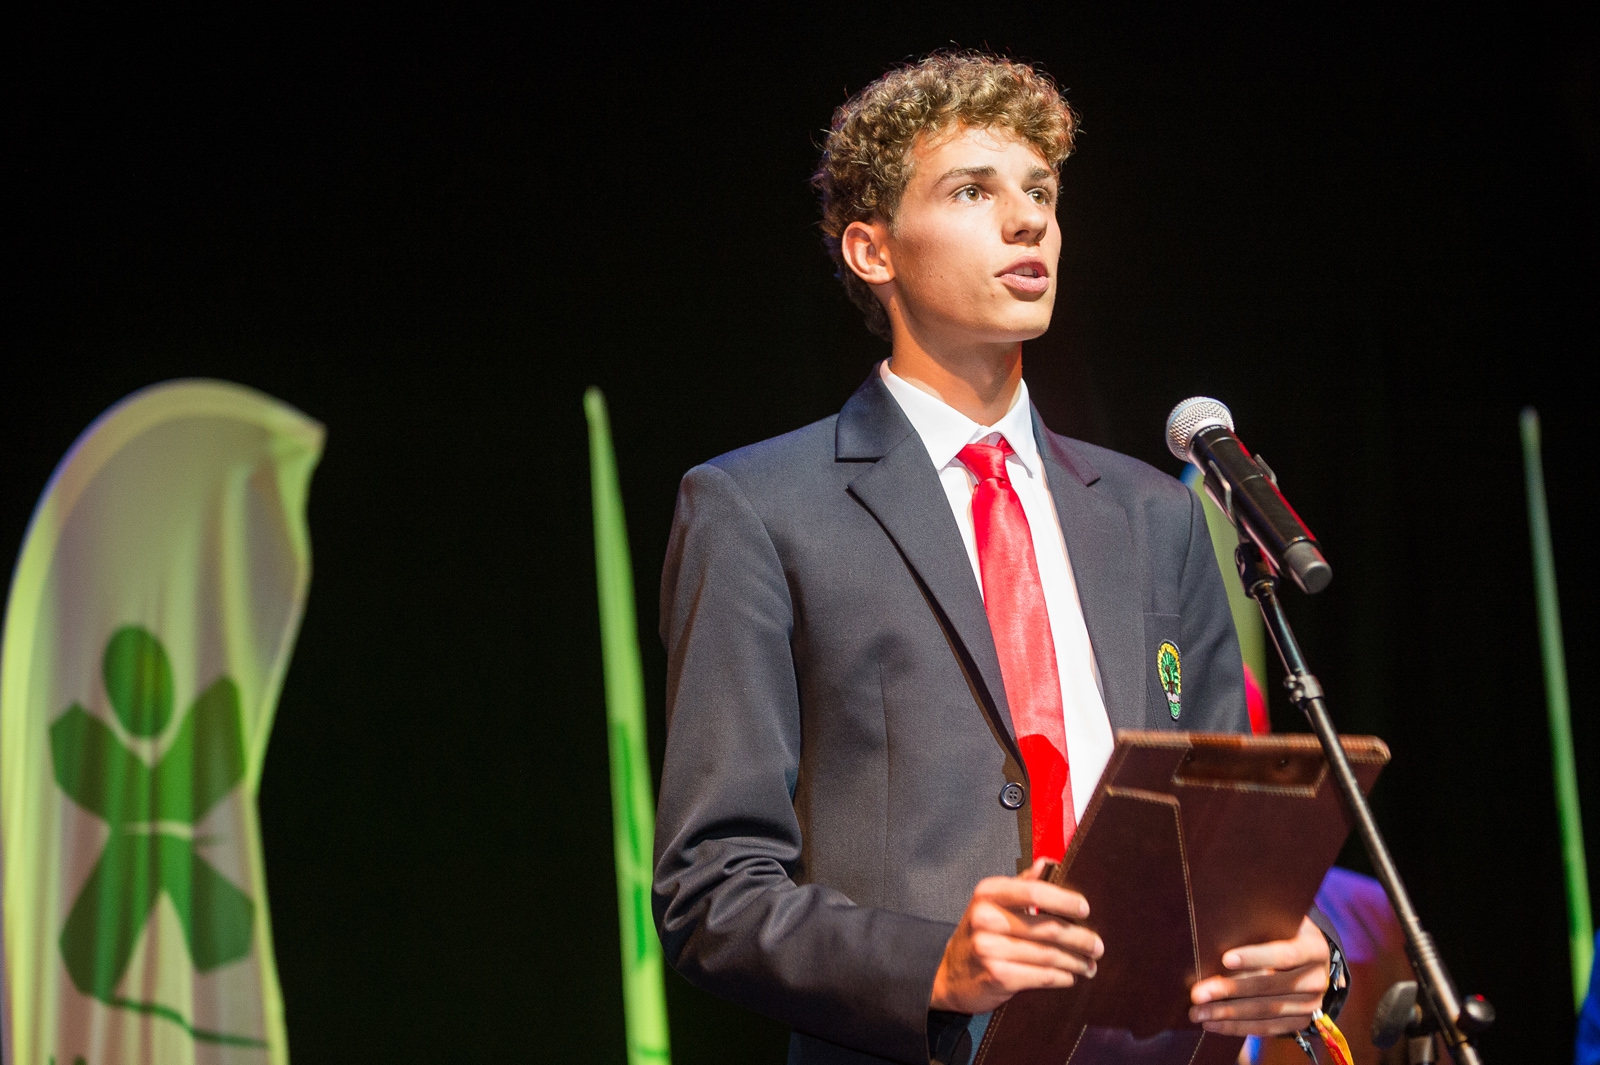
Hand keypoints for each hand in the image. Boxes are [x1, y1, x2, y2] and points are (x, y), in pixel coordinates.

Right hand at [929, 858, 1103, 1013]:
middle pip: (1047, 927)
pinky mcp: (997, 976)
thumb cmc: (980, 934)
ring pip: (1049, 955)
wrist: (950, 974)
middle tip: (1097, 946)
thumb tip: (1048, 862)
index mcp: (988, 893)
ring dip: (1076, 962)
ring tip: (1089, 964)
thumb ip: (1022, 884)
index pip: (1033, 891)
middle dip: (1080, 938)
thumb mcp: (993, 903)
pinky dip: (1062, 977)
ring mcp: (989, 949)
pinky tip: (1071, 976)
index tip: (1085, 908)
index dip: (1064, 899)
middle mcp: (985, 918)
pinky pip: (1041, 976)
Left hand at [1188, 916, 1329, 1035]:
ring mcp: (1311, 1004)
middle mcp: (1317, 979)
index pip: (1284, 955)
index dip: (1255, 957)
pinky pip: (1267, 1028)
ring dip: (1227, 1014)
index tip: (1225, 959)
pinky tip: (1213, 1024)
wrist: (1309, 958)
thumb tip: (1217, 927)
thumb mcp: (1278, 921)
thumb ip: (1258, 923)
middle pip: (1269, 987)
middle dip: (1229, 990)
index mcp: (1314, 948)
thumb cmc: (1283, 932)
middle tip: (1197, 994)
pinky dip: (1237, 1027)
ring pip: (1265, 1011)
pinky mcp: (1300, 1021)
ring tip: (1198, 1013)